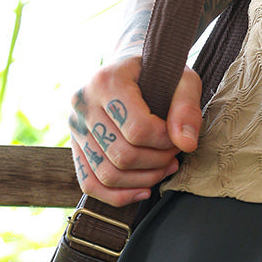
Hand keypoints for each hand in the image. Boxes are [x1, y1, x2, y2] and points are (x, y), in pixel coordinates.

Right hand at [67, 56, 202, 206]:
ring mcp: (75, 127)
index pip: (137, 128)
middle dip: (156, 162)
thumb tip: (187, 144)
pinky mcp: (75, 146)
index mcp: (107, 81)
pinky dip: (117, 195)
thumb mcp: (182, 78)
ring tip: (165, 168)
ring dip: (142, 180)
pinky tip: (143, 190)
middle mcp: (83, 104)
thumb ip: (187, 107)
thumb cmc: (159, 71)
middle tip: (174, 154)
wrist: (131, 65)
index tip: (178, 137)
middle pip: (122, 155)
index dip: (164, 141)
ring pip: (106, 174)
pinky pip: (90, 183)